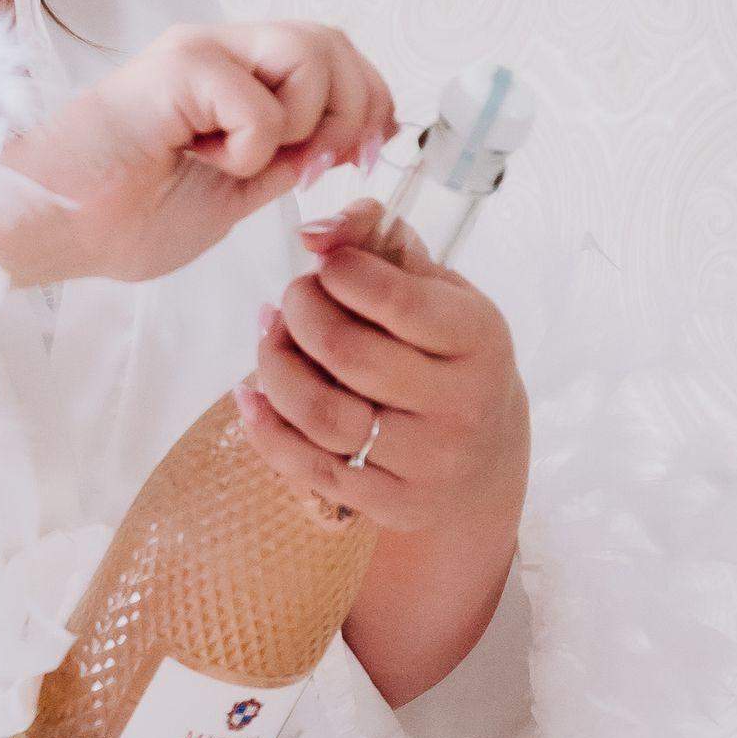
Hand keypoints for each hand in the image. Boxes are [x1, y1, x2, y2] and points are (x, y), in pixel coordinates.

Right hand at [0, 21, 395, 287]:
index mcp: (233, 75)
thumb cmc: (118, 219)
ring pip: (311, 54)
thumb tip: (336, 148)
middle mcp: (220, 49)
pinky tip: (202, 161)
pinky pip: (261, 103)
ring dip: (302, 126)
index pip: (335, 54)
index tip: (362, 160)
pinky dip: (250, 148)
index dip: (370, 101)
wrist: (45, 227)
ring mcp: (199, 51)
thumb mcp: (232, 197)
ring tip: (244, 163)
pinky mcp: (178, 66)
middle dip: (353, 111)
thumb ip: (280, 165)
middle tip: (316, 168)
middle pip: (335, 42)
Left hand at [234, 195, 529, 533]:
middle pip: (347, 353)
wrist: (485, 458)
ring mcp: (429, 462)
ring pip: (322, 415)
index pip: (396, 300)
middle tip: (290, 300)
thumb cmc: (448, 354)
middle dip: (299, 314)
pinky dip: (264, 427)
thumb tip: (314, 232)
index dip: (340, 271)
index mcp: (480, 339)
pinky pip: (308, 467)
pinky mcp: (393, 505)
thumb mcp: (437, 288)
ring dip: (274, 369)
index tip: (324, 264)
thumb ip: (381, 241)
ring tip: (270, 341)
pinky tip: (251, 395)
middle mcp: (463, 405)